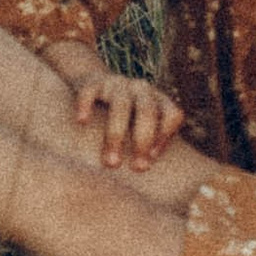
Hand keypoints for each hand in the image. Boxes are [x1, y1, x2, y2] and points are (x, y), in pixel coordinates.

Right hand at [70, 67, 186, 167]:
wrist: (94, 82)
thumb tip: (146, 174)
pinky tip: (82, 122)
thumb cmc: (124, 117)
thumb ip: (149, 144)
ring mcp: (118, 84)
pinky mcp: (94, 81)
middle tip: (137, 169)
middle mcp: (142, 90)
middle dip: (143, 141)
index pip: (173, 115)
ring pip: (120, 105)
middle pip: (147, 112)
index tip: (152, 159)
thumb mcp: (141, 125)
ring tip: (111, 163)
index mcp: (159, 101)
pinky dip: (86, 105)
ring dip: (116, 135)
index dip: (166, 136)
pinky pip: (90, 91)